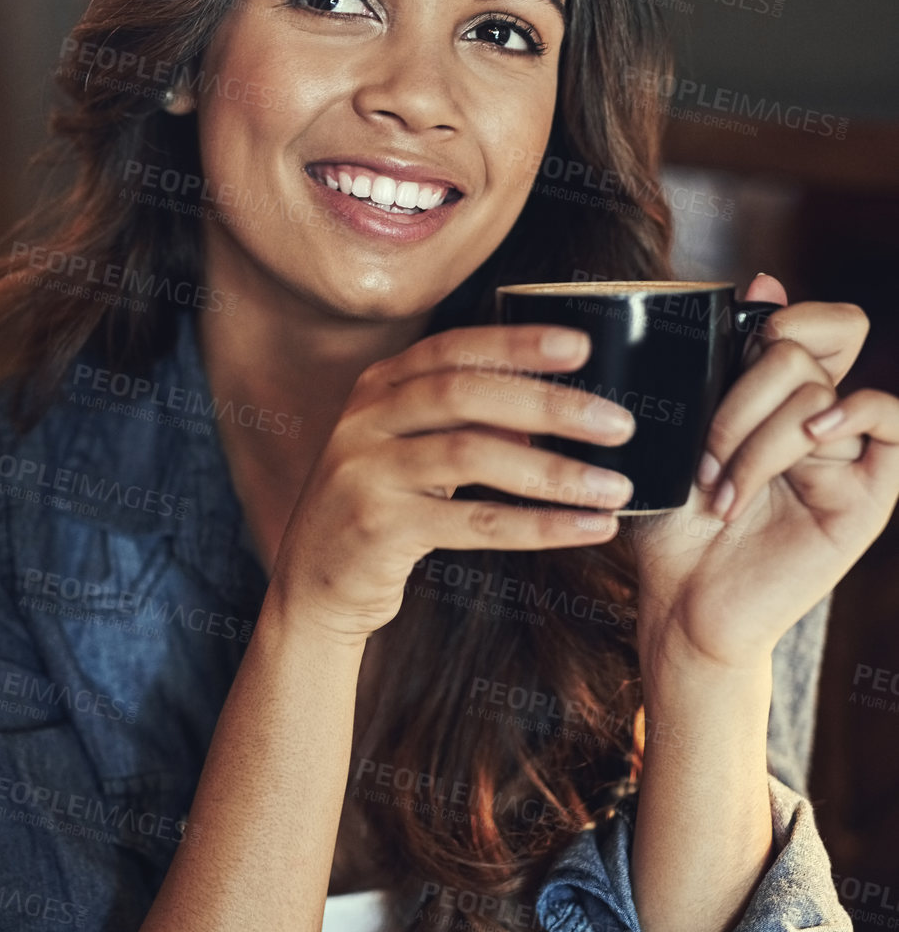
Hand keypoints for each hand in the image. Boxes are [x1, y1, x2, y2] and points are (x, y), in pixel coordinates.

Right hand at [268, 323, 634, 645]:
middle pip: (465, 393)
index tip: (581, 346)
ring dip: (554, 472)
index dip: (517, 343)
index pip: (453, 348)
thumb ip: (471, 423)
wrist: (313, 588)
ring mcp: (365, 472)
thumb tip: (560, 410)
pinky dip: (539, 526)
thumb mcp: (415, 451)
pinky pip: (473, 523)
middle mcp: (366, 420)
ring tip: (615, 486)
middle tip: (618, 423)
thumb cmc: (382, 510)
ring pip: (471, 455)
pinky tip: (587, 528)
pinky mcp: (377, 528)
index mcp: (378, 387)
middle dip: (550, 405)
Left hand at [632, 274, 898, 671]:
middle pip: (800, 349)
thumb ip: (722, 355)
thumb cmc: (672, 523)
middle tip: (704, 460)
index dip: (779, 318)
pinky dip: (852, 411)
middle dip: (737, 398)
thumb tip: (768, 277)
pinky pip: (889, 419)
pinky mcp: (870, 491)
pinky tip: (813, 439)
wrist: (682, 605)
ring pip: (819, 389)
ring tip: (723, 493)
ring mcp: (846, 452)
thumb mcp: (680, 428)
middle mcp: (818, 417)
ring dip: (756, 438)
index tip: (728, 357)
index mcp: (775, 396)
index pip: (811, 320)